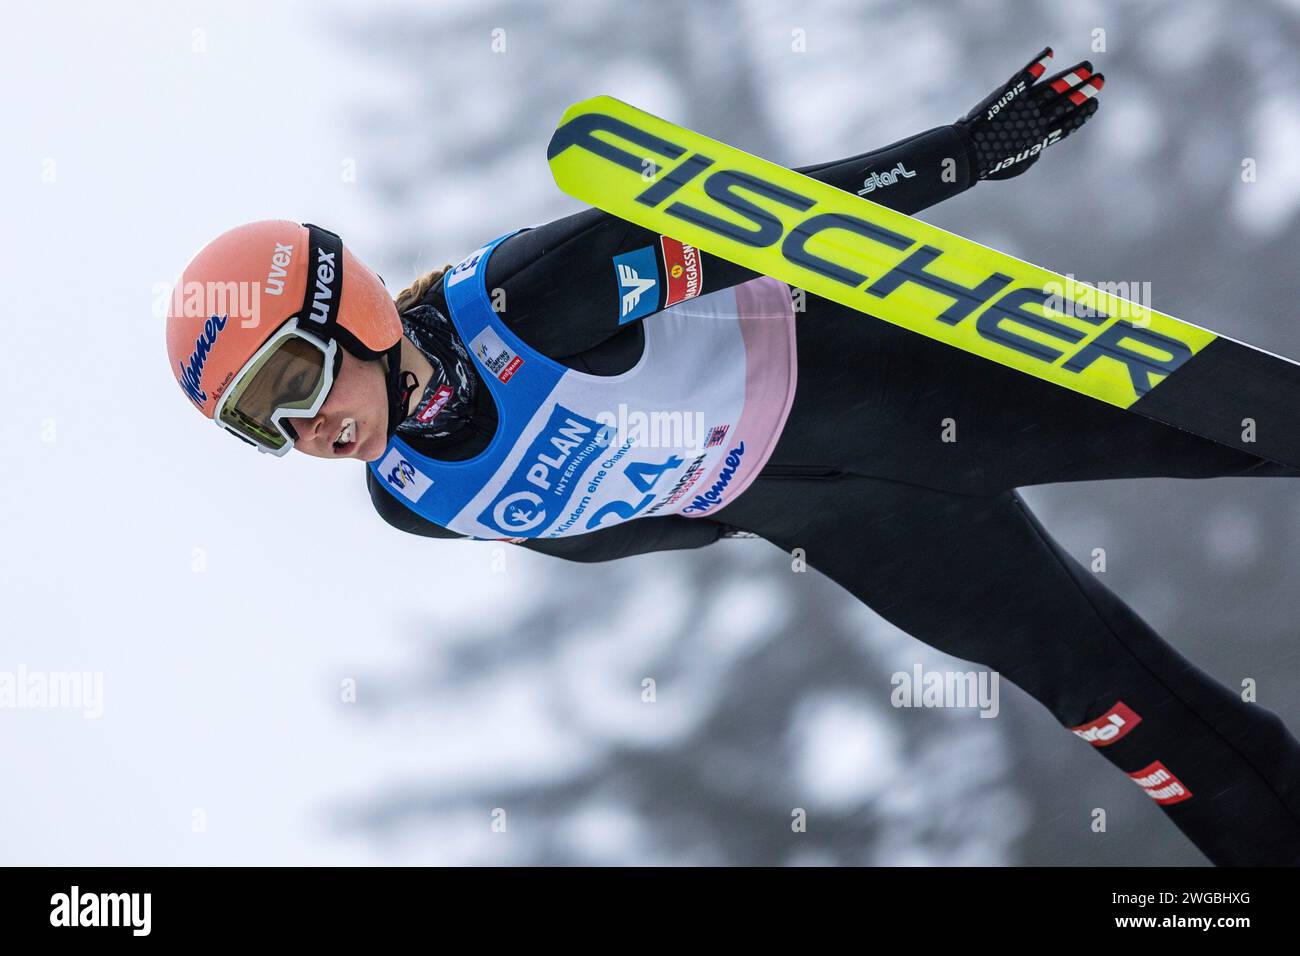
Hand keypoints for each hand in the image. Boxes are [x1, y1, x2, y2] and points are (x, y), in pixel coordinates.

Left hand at [955, 47, 1103, 179]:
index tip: (1095, 104)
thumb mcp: (1018, 165)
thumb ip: (1034, 152)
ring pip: (1052, 89)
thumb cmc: (990, 164)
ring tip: (1087, 66)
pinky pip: (1025, 78)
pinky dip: (1036, 65)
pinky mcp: (1008, 95)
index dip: (1081, 114)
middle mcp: (1035, 120)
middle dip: (1084, 91)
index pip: (1067, 124)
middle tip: (1101, 79)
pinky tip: (1048, 53)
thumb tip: (1039, 144)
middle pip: (1065, 103)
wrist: (967, 154)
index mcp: (1039, 140)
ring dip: (1071, 76)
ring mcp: (1022, 106)